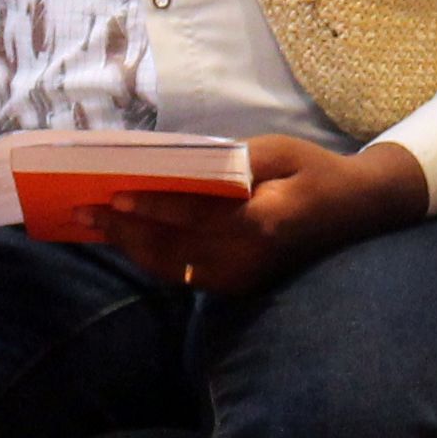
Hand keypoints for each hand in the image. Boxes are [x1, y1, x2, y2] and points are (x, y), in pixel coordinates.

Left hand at [86, 133, 431, 294]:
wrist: (354, 210)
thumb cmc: (313, 171)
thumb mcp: (278, 152)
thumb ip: (232, 162)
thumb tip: (178, 165)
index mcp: (261, 224)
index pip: (195, 217)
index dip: (152, 208)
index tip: (115, 197)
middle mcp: (246, 259)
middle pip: (171, 250)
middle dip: (123, 231)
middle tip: (82, 211)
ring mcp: (241, 278)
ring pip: (170, 268)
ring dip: (128, 247)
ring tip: (91, 225)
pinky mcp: (235, 285)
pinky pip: (182, 274)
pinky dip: (149, 256)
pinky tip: (124, 237)